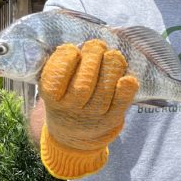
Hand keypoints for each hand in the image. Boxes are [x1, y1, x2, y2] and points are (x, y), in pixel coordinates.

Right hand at [38, 40, 138, 179]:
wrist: (74, 135)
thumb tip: (79, 46)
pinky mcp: (112, 119)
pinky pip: (121, 104)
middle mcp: (72, 110)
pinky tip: (127, 78)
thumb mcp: (55, 87)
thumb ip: (61, 68)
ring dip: (110, 68)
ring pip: (103, 92)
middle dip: (92, 60)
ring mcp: (93, 116)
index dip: (65, 61)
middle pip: (82, 86)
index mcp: (53, 100)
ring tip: (112, 55)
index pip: (55, 81)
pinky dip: (126, 90)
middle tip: (97, 45)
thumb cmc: (65, 98)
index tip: (72, 49)